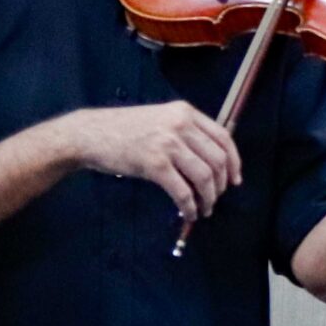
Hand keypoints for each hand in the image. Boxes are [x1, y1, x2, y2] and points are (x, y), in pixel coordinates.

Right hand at [65, 101, 241, 224]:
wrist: (90, 134)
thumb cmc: (124, 130)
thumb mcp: (160, 120)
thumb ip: (185, 132)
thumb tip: (211, 163)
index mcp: (185, 112)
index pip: (224, 137)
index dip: (235, 162)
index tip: (235, 180)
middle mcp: (181, 125)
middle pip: (217, 160)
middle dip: (221, 185)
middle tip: (215, 198)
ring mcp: (168, 143)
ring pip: (204, 177)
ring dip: (208, 199)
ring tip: (204, 209)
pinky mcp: (155, 164)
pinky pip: (183, 191)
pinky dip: (190, 206)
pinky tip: (188, 213)